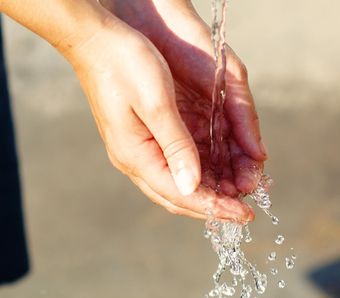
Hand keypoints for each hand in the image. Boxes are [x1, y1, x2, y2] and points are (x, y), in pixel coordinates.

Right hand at [64, 16, 260, 221]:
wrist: (95, 40)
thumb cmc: (124, 64)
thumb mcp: (157, 104)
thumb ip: (176, 146)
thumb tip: (192, 186)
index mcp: (136, 155)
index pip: (180, 195)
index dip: (214, 207)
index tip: (244, 215)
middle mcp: (134, 160)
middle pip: (177, 197)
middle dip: (213, 207)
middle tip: (244, 212)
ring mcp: (135, 151)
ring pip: (176, 185)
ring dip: (207, 193)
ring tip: (236, 194)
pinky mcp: (142, 139)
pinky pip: (172, 167)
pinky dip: (197, 175)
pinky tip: (216, 173)